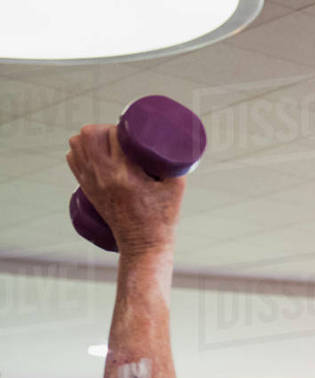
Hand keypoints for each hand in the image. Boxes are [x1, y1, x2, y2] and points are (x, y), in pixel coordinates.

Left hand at [66, 124, 183, 254]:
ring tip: (107, 144)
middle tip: (120, 136)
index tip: (134, 131)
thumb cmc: (163, 218)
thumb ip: (175, 164)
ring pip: (76, 143)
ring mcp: (92, 182)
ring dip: (90, 137)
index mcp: (126, 175)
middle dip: (104, 128)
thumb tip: (174, 144)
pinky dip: (80, 150)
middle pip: (89, 133)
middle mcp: (104, 176)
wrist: (143, 245)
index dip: (124, 127)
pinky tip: (94, 152)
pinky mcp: (87, 189)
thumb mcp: (176, 188)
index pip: (114, 135)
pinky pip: (72, 158)